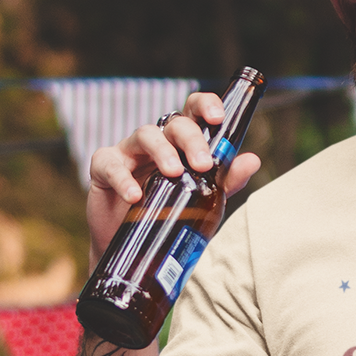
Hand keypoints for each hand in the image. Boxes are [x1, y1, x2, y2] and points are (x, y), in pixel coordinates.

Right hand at [87, 91, 260, 260]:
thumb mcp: (203, 200)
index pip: (192, 112)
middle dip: (191, 139)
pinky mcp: (103, 168)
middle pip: (174, 123)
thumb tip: (252, 160)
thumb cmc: (170, 214)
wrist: (137, 248)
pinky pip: (111, 165)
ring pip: (145, 135)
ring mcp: (129, 152)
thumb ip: (226, 180)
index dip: (205, 106)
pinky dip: (123, 179)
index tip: (217, 117)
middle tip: (202, 163)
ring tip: (174, 173)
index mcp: (180, 144)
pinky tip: (135, 195)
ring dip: (162, 151)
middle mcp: (157, 142)